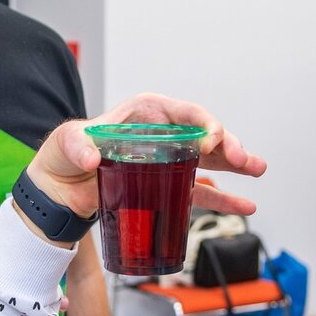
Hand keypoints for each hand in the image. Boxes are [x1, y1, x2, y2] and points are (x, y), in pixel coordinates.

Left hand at [25, 93, 267, 220]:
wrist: (58, 192)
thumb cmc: (62, 158)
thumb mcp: (65, 144)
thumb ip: (77, 145)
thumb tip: (92, 157)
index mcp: (142, 114)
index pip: (180, 111)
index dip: (200, 122)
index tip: (208, 141)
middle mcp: (161, 134)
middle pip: (203, 133)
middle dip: (227, 144)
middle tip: (244, 159)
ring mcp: (167, 161)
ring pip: (209, 160)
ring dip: (235, 165)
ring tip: (257, 170)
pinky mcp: (165, 187)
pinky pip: (199, 191)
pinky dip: (222, 198)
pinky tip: (245, 204)